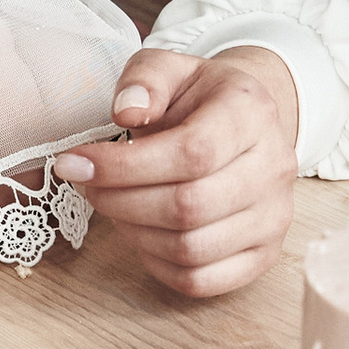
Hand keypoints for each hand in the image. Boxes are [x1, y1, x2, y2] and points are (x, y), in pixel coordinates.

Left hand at [57, 44, 300, 300]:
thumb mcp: (169, 68)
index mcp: (251, 113)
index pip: (192, 152)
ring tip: (114, 204)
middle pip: (189, 206)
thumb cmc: (199, 99)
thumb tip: (126, 111)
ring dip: (134, 232)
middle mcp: (274, 167)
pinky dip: (158, 264)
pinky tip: (141, 232)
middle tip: (88, 185)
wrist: (245, 125)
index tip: (75, 163)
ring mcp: (274, 217)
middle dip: (120, 200)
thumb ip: (144, 79)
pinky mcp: (264, 254)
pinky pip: (202, 280)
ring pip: (192, 248)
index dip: (124, 166)